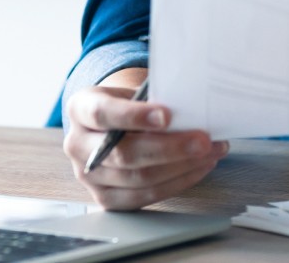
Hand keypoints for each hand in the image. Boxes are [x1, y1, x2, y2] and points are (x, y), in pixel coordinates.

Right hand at [62, 76, 227, 210]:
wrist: (113, 121)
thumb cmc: (128, 101)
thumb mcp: (133, 90)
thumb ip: (153, 98)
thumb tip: (193, 107)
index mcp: (81, 108)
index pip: (103, 114)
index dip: (135, 116)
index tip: (167, 116)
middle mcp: (78, 144)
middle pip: (124, 154)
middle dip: (170, 148)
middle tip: (203, 140)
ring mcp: (88, 176)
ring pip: (138, 179)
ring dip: (182, 166)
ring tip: (210, 151)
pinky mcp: (105, 197)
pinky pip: (144, 196)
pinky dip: (177, 182)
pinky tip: (199, 167)